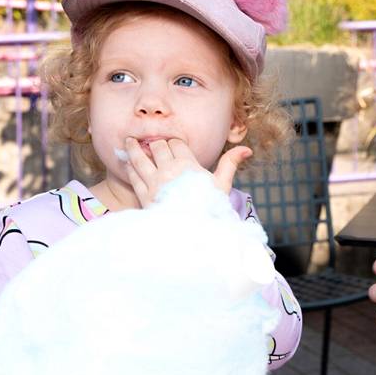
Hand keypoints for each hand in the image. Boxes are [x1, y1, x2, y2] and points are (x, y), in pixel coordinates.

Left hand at [124, 138, 252, 207]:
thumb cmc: (211, 207)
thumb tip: (247, 148)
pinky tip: (127, 162)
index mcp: (187, 164)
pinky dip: (129, 166)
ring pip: (139, 157)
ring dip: (133, 147)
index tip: (173, 144)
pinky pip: (133, 175)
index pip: (176, 143)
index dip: (174, 142)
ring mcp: (153, 181)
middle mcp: (168, 169)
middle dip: (156, 143)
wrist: (193, 232)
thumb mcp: (223, 184)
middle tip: (153, 143)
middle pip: (158, 146)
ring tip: (129, 141)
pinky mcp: (143, 194)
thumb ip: (230, 163)